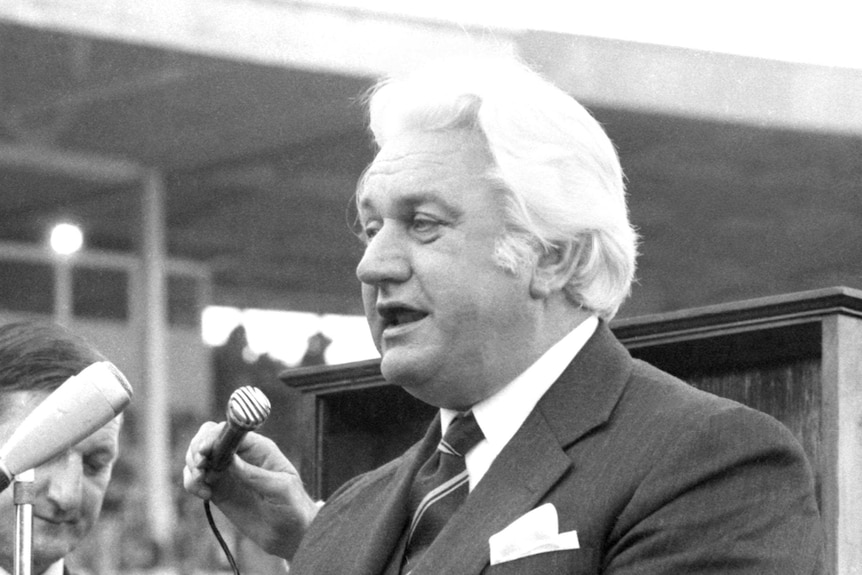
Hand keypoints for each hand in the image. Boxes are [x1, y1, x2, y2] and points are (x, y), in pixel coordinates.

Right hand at [183, 421, 318, 558]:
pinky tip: (204, 495)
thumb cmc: (292, 506)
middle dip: (197, 449)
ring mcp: (227, 471)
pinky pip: (196, 479)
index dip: (213, 437)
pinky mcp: (218, 489)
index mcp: (258, 448)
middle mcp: (240, 455)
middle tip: (199, 468)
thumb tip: (230, 460)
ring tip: (201, 485)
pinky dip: (192, 483)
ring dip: (192, 467)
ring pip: (198, 457)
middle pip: (208, 438)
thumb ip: (255, 474)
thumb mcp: (280, 489)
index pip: (229, 432)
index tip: (203, 452)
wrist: (289, 533)